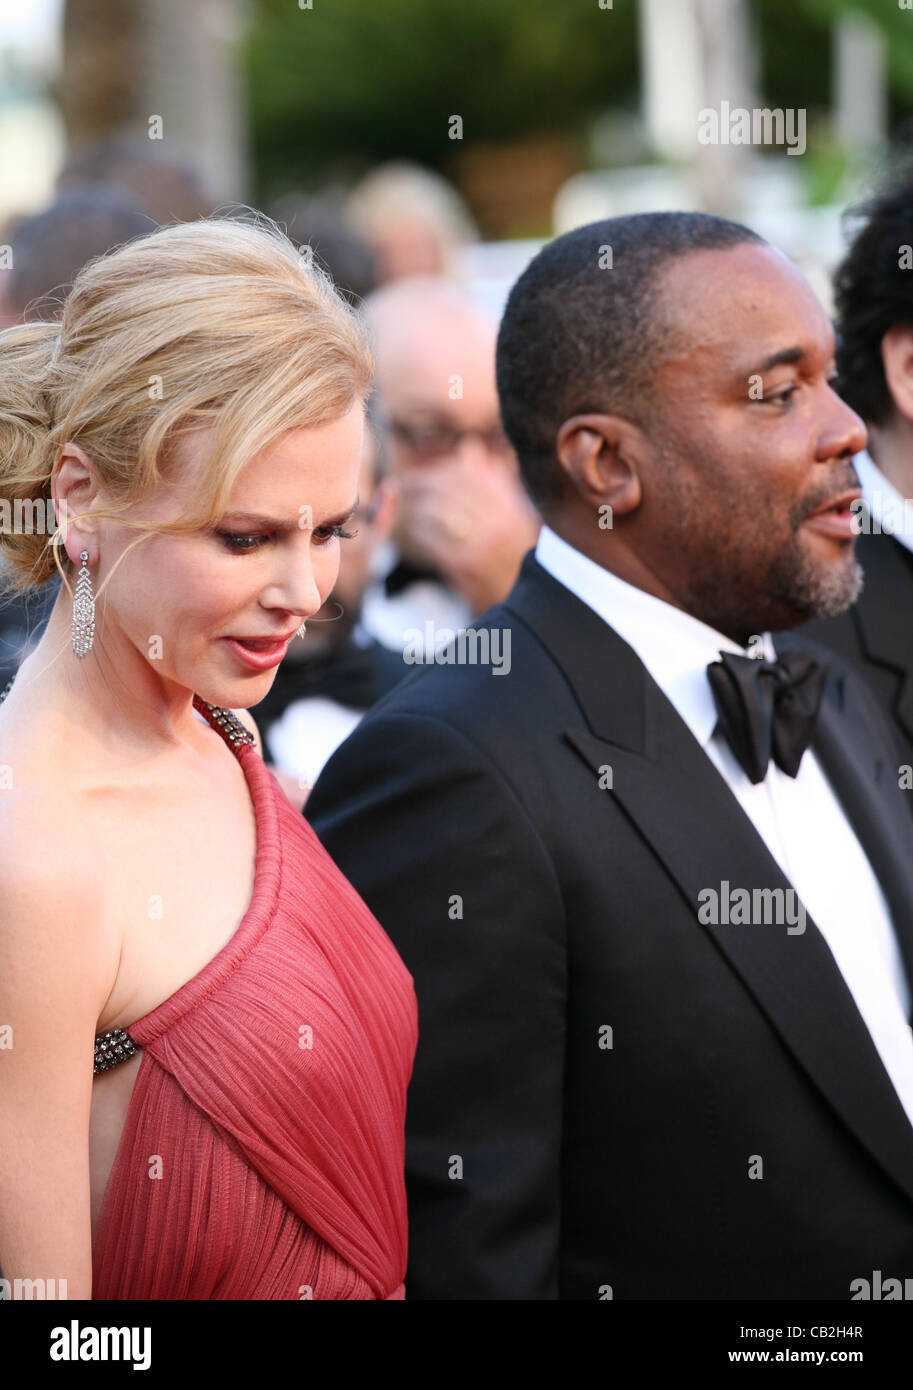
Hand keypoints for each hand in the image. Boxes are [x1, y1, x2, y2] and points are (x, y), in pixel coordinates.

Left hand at [396, 458, 540, 614]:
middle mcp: (500, 521)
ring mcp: (482, 544)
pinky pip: (432, 540)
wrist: (532, 605)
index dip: (442, 468)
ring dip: (416, 507)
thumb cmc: (519, 557)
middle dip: (422, 483)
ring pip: (437, 512)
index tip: (426, 470)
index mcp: (513, 506)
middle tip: (406, 483)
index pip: (470, 473)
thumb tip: (470, 450)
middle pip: (450, 489)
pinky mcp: (465, 567)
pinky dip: (419, 532)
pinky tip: (413, 531)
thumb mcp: (518, 515)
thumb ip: (495, 482)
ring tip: (406, 505)